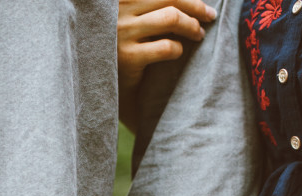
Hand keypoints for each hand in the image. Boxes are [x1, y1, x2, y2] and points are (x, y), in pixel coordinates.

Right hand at [118, 0, 216, 126]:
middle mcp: (119, 9)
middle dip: (197, 6)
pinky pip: (166, 47)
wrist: (92, 81)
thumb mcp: (125, 18)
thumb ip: (146, 7)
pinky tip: (179, 53)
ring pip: (171, 17)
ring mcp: (121, 32)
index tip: (201, 3)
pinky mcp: (127, 57)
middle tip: (209, 16)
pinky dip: (179, 49)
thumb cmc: (114, 47)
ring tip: (198, 35)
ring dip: (192, 26)